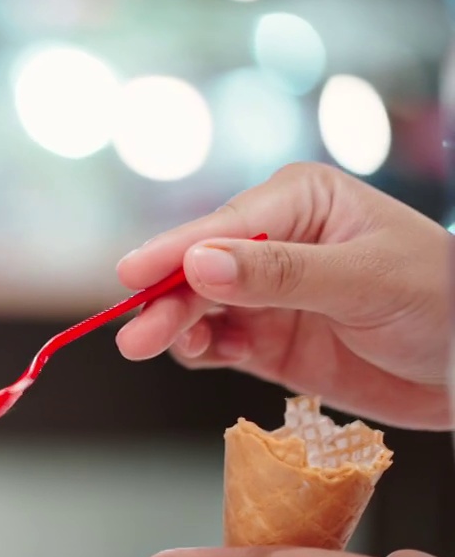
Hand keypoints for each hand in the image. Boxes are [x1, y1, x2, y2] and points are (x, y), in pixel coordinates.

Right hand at [114, 162, 451, 430]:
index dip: (175, 250)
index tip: (133, 273)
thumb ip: (280, 274)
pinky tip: (190, 354)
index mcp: (301, 203)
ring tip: (147, 346)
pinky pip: (215, 343)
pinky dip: (196, 349)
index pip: (224, 225)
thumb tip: (201, 263)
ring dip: (172, 325)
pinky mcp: (266, 342)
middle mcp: (274, 244)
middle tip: (137, 335)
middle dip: (166, 299)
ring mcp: (266, 296)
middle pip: (199, 268)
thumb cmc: (443, 302)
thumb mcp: (366, 280)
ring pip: (198, 307)